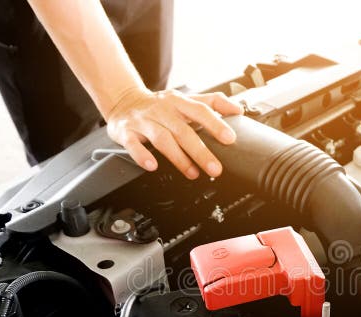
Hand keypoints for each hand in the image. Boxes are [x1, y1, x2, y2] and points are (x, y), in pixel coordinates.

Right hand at [106, 88, 243, 178]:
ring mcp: (144, 121)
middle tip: (215, 168)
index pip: (200, 110)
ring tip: (193, 173)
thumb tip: (238, 109)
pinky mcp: (127, 132)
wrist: (123, 100)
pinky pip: (133, 144)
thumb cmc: (159, 105)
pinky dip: (142, 155)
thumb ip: (212, 102)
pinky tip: (152, 165)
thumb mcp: (185, 99)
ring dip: (179, 158)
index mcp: (178, 102)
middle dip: (201, 151)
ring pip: (162, 139)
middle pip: (183, 131)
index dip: (215, 124)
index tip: (230, 139)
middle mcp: (162, 110)